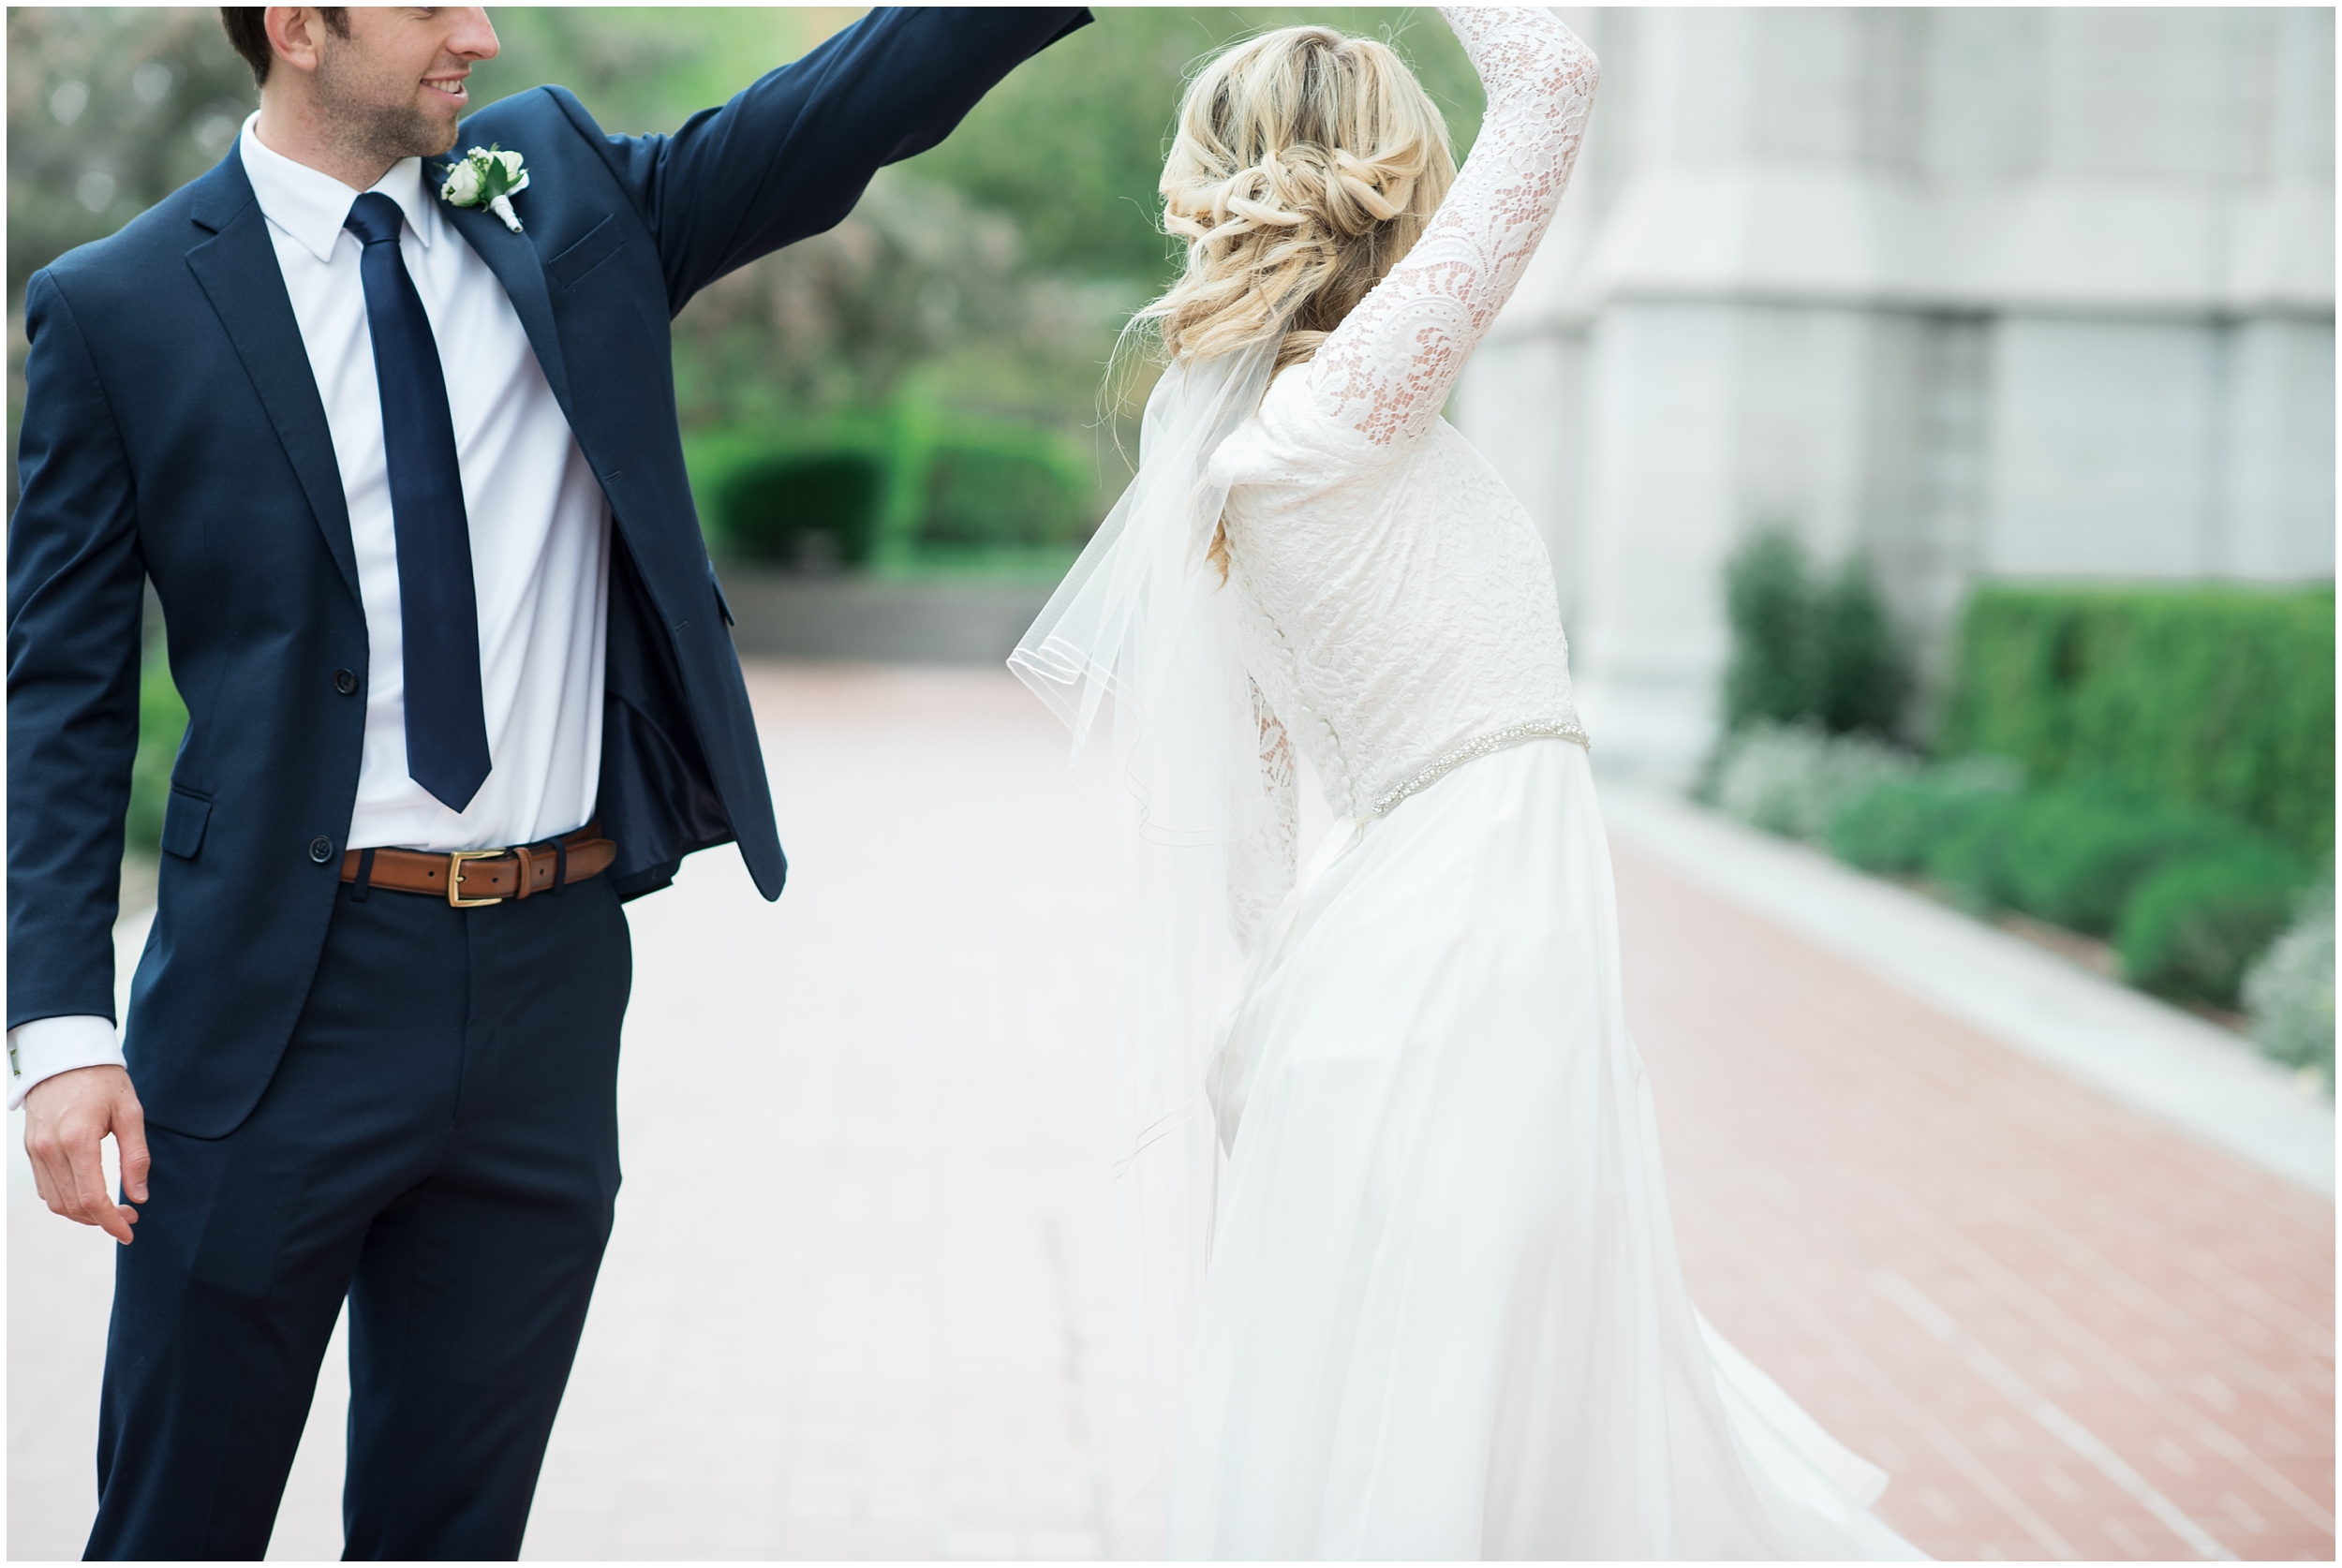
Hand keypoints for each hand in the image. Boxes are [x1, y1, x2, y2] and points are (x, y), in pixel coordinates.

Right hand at [23, 1064, 149, 1243]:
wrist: (65, 1054)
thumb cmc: (104, 1080)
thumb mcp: (131, 1113)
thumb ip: (136, 1156)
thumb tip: (139, 1196)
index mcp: (77, 1140)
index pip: (91, 1198)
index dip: (111, 1221)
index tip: (130, 1231)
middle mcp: (49, 1149)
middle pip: (72, 1205)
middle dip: (102, 1220)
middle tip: (130, 1215)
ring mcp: (35, 1149)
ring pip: (55, 1201)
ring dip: (83, 1214)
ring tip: (112, 1209)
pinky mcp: (30, 1148)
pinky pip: (45, 1187)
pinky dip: (65, 1199)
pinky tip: (89, 1196)